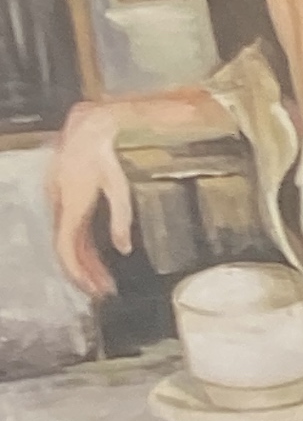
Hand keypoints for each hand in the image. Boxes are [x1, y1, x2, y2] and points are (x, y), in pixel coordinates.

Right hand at [47, 102, 132, 298]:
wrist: (88, 128)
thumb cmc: (105, 156)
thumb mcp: (118, 188)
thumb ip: (121, 220)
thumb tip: (124, 249)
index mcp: (70, 206)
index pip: (66, 249)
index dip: (78, 272)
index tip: (94, 288)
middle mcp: (60, 206)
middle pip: (68, 250)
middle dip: (85, 273)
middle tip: (104, 292)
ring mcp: (60, 203)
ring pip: (70, 241)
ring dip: (85, 262)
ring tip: (104, 281)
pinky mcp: (65, 199)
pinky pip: (72, 230)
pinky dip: (83, 247)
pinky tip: (97, 260)